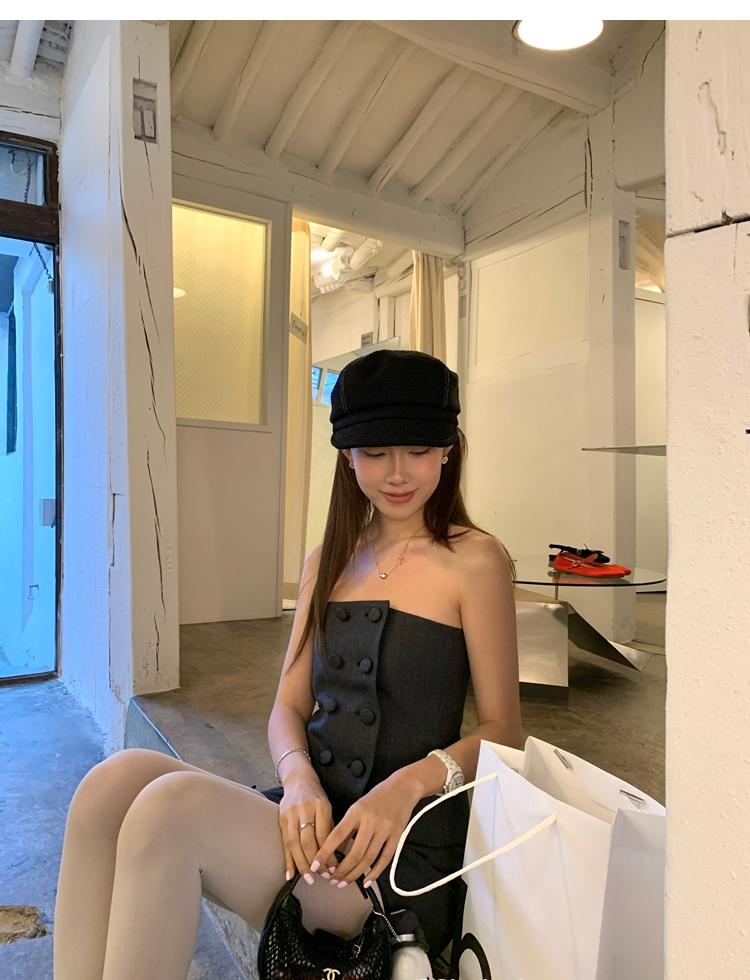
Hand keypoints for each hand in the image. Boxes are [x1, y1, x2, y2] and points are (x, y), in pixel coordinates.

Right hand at [278, 776, 334, 883]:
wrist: (298, 780)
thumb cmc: (316, 796)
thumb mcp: (328, 808)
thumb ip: (331, 829)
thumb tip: (337, 855)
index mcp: (319, 806)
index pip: (323, 835)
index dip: (327, 853)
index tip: (333, 867)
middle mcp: (303, 810)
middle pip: (307, 841)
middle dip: (314, 862)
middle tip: (322, 875)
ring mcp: (290, 815)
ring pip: (294, 844)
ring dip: (301, 864)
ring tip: (309, 878)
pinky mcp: (281, 820)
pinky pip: (284, 843)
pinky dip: (288, 860)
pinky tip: (290, 874)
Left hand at [310, 772, 421, 888]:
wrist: (404, 787)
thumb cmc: (378, 796)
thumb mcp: (358, 806)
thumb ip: (347, 827)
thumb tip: (334, 849)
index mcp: (357, 812)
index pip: (337, 835)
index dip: (325, 852)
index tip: (315, 865)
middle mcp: (370, 822)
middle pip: (354, 853)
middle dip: (341, 871)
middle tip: (332, 879)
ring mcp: (385, 830)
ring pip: (368, 859)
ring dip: (355, 874)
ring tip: (344, 882)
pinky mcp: (397, 836)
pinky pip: (385, 859)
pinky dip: (375, 872)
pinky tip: (366, 881)